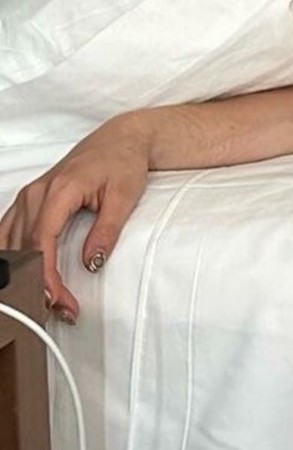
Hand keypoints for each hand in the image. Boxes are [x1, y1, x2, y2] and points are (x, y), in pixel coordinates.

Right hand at [0, 115, 151, 322]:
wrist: (121, 139)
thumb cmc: (124, 163)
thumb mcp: (124, 196)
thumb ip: (107, 230)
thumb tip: (91, 263)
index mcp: (58, 192)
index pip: (41, 244)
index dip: (47, 278)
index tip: (62, 301)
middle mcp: (35, 194)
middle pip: (24, 249)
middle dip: (39, 284)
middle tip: (62, 310)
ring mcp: (28, 196)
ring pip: (10, 242)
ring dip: (22, 274)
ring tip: (46, 300)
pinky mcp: (30, 200)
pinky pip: (7, 231)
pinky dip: (11, 256)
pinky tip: (19, 276)